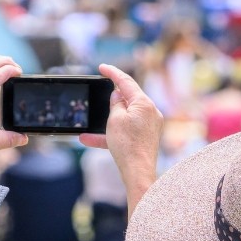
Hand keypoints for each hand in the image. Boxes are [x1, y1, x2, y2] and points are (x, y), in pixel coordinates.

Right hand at [83, 63, 160, 194]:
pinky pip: (127, 130)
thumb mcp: (115, 119)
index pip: (126, 81)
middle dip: (113, 98)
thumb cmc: (127, 146)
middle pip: (129, 98)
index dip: (112, 73)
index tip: (102, 67)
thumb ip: (116, 103)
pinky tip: (90, 139)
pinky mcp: (147, 137)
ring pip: (126, 116)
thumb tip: (118, 95)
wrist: (138, 172)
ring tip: (93, 123)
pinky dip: (112, 133)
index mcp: (144, 103)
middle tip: (100, 94)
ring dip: (108, 120)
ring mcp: (150, 125)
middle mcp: (150, 112)